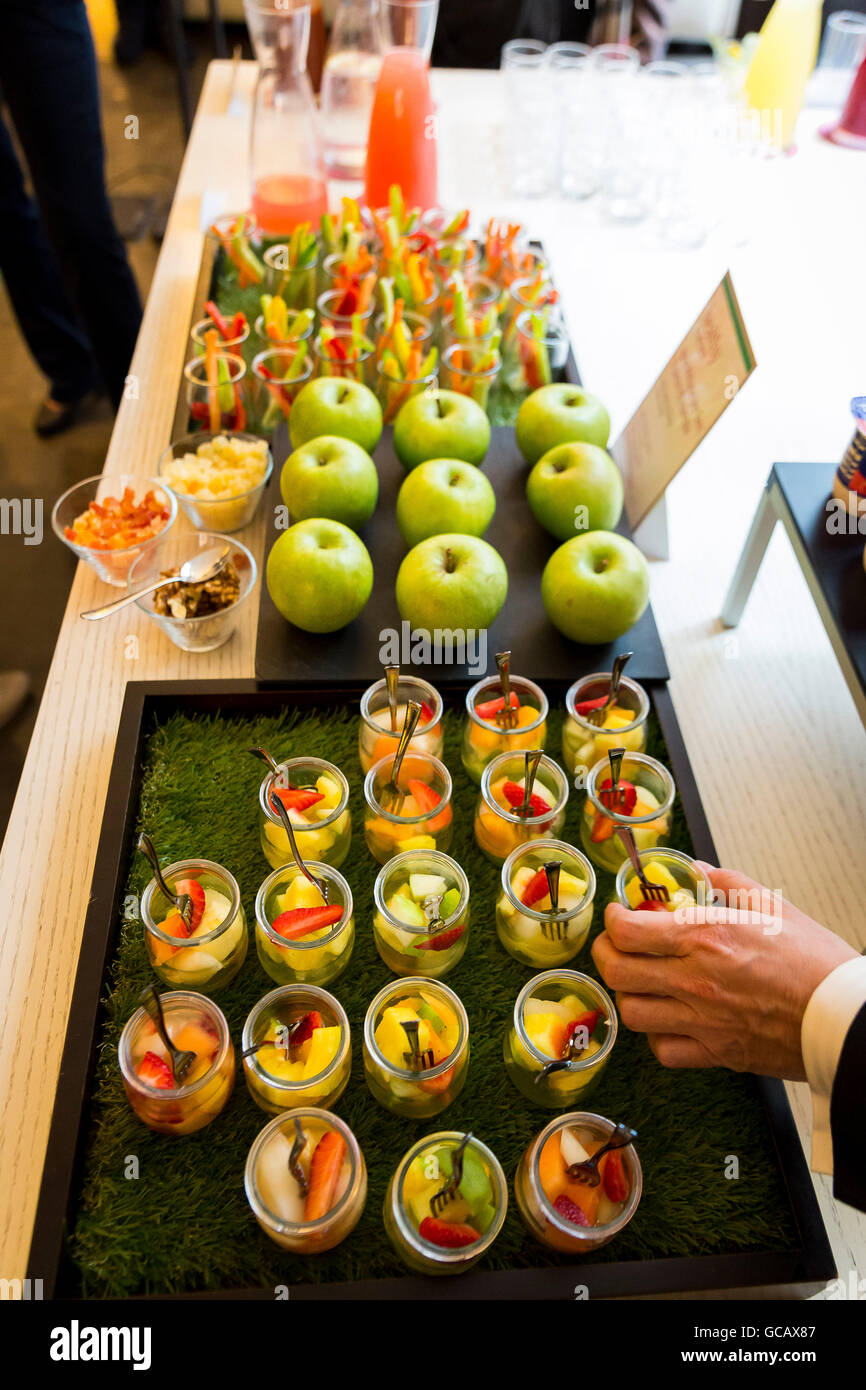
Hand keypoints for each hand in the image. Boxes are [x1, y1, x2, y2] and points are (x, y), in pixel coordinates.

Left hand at [592, 864, 857, 1079]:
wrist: (843, 1015)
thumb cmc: (815, 961)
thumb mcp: (771, 905)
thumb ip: (726, 883)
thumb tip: (697, 870)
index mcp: (706, 937)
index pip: (627, 931)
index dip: (612, 920)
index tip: (619, 915)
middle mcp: (695, 979)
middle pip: (617, 971)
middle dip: (606, 954)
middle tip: (614, 946)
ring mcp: (702, 1020)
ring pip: (631, 1012)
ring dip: (628, 993)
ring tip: (639, 981)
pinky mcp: (715, 1052)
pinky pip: (662, 1049)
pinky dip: (656, 1035)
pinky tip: (668, 1018)